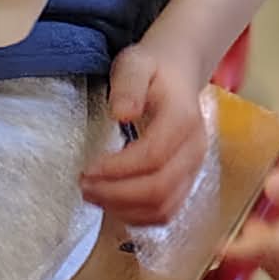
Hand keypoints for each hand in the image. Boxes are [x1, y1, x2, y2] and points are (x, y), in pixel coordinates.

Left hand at [81, 39, 210, 225]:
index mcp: (183, 119)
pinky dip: (137, 216)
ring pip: (163, 207)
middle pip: (159, 189)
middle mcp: (194, 149)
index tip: (87, 168)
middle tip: (84, 186)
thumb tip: (121, 114)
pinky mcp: (186, 181)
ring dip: (124, 209)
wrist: (179, 75)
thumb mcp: (135, 64)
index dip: (118, 169)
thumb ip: (128, 84)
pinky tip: (112, 203)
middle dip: (116, 194)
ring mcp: (193, 169)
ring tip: (93, 195)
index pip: (153, 156)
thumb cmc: (153, 70)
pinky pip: (165, 212)